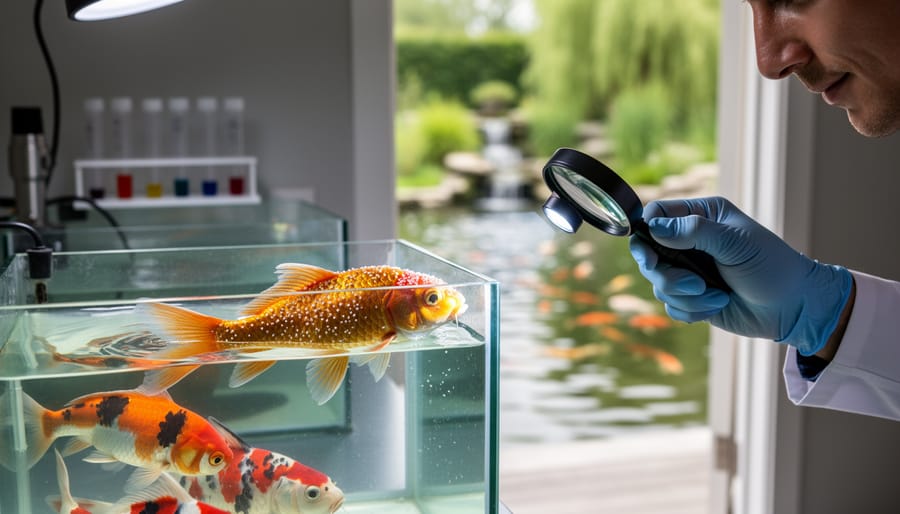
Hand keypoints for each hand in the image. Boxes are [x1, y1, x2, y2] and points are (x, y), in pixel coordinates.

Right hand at [628, 196, 852, 355]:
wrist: (794, 307)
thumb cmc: (772, 266)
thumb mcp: (735, 242)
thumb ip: (693, 231)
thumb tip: (654, 228)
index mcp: (701, 216)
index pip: (656, 214)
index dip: (647, 231)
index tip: (651, 252)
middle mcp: (689, 241)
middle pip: (648, 253)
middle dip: (667, 275)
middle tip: (694, 284)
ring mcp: (688, 270)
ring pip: (658, 283)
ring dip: (687, 296)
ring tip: (718, 296)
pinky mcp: (691, 298)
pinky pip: (670, 306)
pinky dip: (691, 310)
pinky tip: (717, 305)